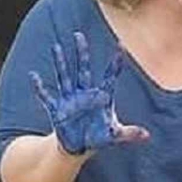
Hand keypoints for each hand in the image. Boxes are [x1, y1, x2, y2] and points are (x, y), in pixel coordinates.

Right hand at [29, 31, 149, 155]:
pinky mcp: (57, 109)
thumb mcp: (114, 135)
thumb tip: (147, 135)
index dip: (116, 62)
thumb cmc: (99, 137)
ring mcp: (70, 99)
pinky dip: (40, 88)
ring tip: (57, 47)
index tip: (121, 44)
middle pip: (83, 68)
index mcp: (102, 96)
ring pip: (65, 76)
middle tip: (78, 34)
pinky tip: (34, 76)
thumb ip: (129, 133)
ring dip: (61, 63)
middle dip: (81, 52)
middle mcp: (85, 93)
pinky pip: (47, 96)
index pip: (110, 75)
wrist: (79, 147)